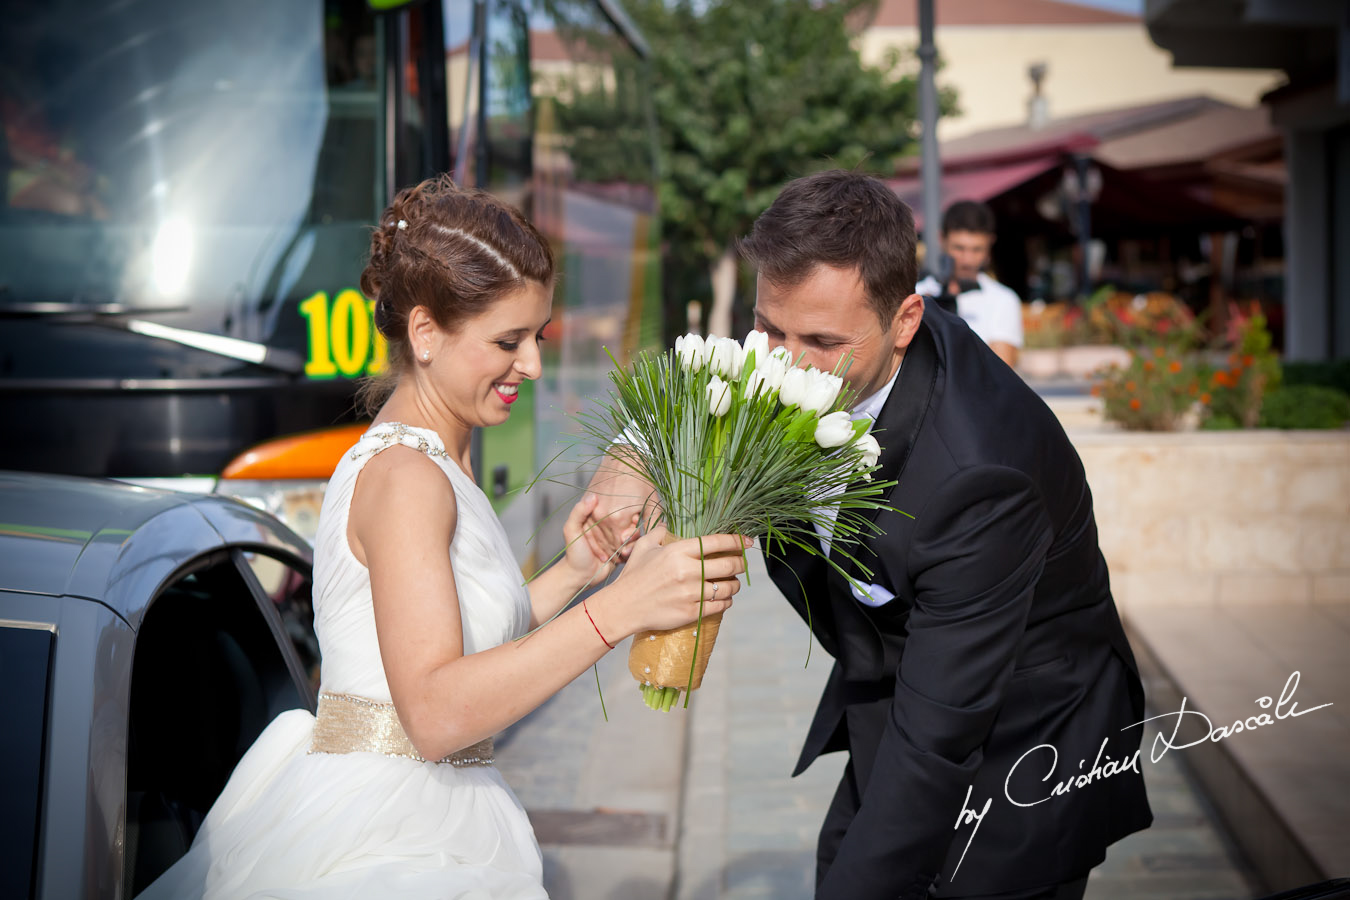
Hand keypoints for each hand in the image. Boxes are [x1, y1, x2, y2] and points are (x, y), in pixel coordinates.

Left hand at [561, 493, 637, 587]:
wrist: (580, 577)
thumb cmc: (574, 554)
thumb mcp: (571, 530)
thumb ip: (579, 512)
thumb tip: (593, 497)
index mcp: (598, 518)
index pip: (617, 509)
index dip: (626, 512)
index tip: (630, 518)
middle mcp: (609, 527)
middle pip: (628, 522)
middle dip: (632, 528)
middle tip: (626, 536)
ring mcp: (617, 539)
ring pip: (633, 534)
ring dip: (633, 540)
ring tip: (625, 548)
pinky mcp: (622, 550)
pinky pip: (634, 546)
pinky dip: (633, 549)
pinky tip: (625, 553)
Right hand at [584, 448, 662, 555]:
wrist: (624, 458)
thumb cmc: (641, 479)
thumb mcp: (652, 502)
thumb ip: (653, 524)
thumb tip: (655, 541)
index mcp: (618, 518)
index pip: (621, 547)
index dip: (628, 550)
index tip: (633, 549)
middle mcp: (602, 515)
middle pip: (608, 544)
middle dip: (617, 549)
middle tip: (626, 551)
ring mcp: (592, 509)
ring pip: (597, 537)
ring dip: (605, 544)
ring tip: (615, 546)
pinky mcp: (586, 504)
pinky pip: (588, 526)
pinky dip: (595, 535)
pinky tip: (604, 536)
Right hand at [592, 526, 750, 637]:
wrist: (623, 607)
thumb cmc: (633, 576)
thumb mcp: (644, 547)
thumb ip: (660, 531)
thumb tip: (671, 523)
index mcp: (678, 551)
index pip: (716, 542)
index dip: (736, 541)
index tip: (747, 541)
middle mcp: (687, 571)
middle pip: (728, 565)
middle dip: (741, 563)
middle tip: (742, 563)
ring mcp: (690, 593)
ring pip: (727, 587)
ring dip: (735, 584)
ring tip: (733, 582)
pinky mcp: (691, 612)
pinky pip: (720, 605)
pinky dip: (726, 601)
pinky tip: (723, 598)